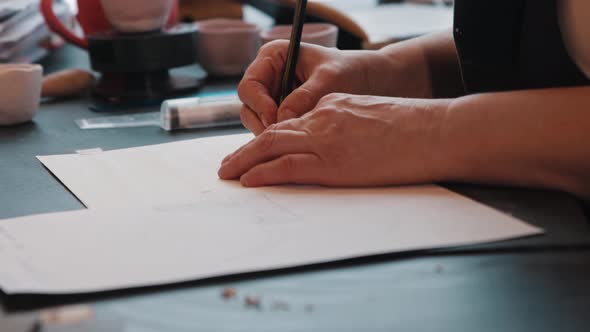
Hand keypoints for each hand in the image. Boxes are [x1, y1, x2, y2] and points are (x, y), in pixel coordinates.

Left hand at [219, 93, 451, 186]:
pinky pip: (287, 167)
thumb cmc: (412, 126)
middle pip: (272, 133)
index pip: (290, 123)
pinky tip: (248, 180)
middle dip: (245, 151)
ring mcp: (326, 139)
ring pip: (272, 148)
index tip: (254, 151)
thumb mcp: (369, 114)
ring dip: (244, 162)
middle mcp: (322, 118)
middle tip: (226, 165)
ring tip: (227, 174)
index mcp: (331, 105)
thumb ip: (343, 123)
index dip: (268, 138)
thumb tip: (329, 142)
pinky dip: (263, 173)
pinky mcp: (333, 163)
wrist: (434, 131)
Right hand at [238, 41, 392, 134]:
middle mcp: (267, 77)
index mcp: (272, 57)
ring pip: (258, 122)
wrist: (364, 82)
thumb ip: (306, 96)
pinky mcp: (281, 114)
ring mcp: (272, 97)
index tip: (276, 119)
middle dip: (264, 123)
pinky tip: (299, 143)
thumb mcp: (329, 79)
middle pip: (249, 107)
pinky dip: (282, 138)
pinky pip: (272, 131)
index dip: (259, 104)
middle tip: (284, 137)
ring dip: (272, 134)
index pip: (249, 85)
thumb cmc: (347, 71)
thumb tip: (283, 117)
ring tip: (296, 139)